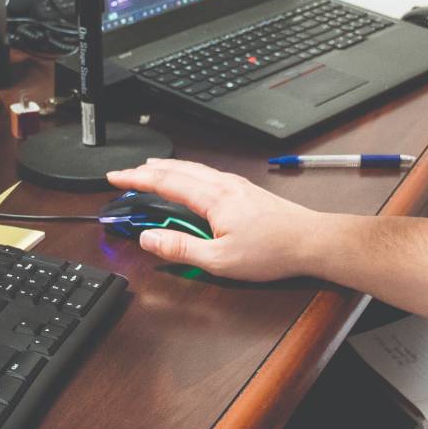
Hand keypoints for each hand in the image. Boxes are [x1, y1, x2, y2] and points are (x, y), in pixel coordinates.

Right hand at [102, 158, 332, 280]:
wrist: (311, 241)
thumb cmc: (273, 251)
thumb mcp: (219, 260)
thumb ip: (181, 248)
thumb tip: (150, 239)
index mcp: (212, 198)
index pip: (164, 182)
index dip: (136, 178)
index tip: (115, 177)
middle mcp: (224, 185)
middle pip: (177, 169)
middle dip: (147, 169)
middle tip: (126, 173)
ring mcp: (237, 185)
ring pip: (194, 169)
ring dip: (168, 168)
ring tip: (152, 170)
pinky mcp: (247, 191)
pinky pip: (209, 174)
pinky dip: (189, 172)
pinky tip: (192, 180)